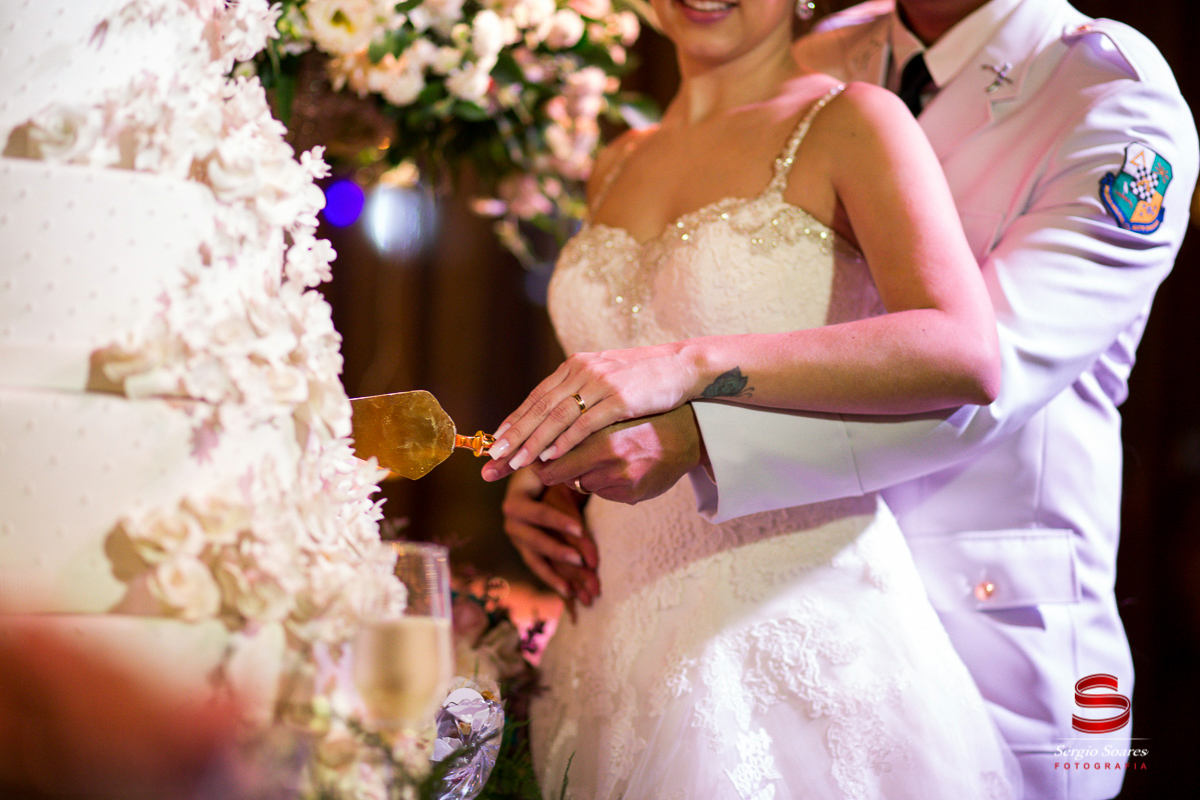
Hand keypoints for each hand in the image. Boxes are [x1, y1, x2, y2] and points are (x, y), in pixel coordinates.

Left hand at [486, 343, 697, 472]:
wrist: (683, 366)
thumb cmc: (646, 376)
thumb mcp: (607, 375)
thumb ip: (582, 388)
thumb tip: (559, 407)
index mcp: (576, 366)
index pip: (538, 397)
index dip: (515, 420)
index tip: (495, 441)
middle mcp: (582, 371)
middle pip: (540, 408)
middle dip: (514, 435)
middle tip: (493, 457)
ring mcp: (599, 384)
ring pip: (557, 417)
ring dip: (534, 442)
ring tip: (515, 463)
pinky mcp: (618, 399)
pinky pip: (584, 424)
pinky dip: (565, 441)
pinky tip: (550, 456)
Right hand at [500, 468, 599, 608]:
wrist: (537, 482)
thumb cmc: (549, 473)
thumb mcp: (551, 472)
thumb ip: (560, 478)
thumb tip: (576, 479)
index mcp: (516, 500)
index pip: (538, 513)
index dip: (558, 521)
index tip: (580, 529)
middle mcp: (512, 523)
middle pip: (536, 541)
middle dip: (559, 552)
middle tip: (581, 561)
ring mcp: (518, 541)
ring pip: (537, 561)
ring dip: (556, 575)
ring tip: (575, 589)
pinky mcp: (527, 552)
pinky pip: (540, 569)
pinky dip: (554, 581)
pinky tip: (570, 594)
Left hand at [532, 405, 703, 505]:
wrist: (686, 432)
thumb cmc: (639, 418)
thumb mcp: (606, 414)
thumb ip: (574, 426)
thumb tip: (536, 445)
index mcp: (597, 431)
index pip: (549, 456)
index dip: (536, 459)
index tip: (529, 457)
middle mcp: (608, 456)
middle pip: (558, 475)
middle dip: (552, 471)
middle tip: (551, 464)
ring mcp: (621, 478)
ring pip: (581, 484)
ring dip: (584, 475)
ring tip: (604, 457)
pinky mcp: (632, 495)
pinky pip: (603, 494)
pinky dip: (605, 484)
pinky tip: (622, 468)